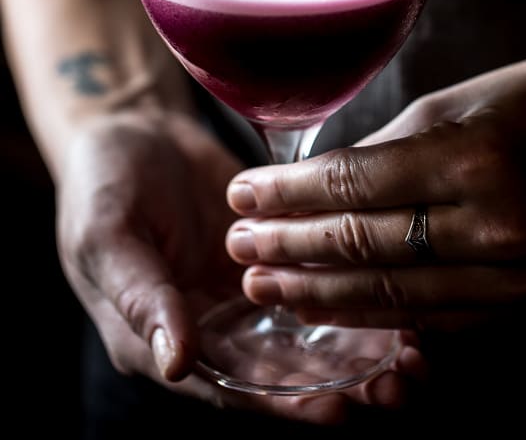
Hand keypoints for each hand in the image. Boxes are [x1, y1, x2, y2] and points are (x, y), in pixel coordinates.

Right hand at [56, 108, 424, 422]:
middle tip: (397, 386)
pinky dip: (357, 298)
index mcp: (161, 340)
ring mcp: (244, 295)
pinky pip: (318, 284)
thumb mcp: (106, 235)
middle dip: (340, 386)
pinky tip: (402, 306)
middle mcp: (210, 329)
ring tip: (415, 358)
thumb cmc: (101, 183)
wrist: (132, 128)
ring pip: (309, 338)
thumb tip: (174, 364)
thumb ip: (139, 297)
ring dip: (360, 354)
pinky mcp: (274, 258)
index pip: (231, 386)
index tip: (338, 406)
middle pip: (281, 375)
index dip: (284, 403)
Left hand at [225, 54, 525, 332]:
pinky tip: (331, 309)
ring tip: (267, 286)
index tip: (241, 196)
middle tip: (239, 248)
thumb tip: (314, 191)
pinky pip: (435, 319)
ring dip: (321, 295)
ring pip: (394, 296)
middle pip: (365, 247)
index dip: (286, 195)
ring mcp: (520, 278)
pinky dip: (376, 315)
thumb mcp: (447, 111)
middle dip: (290, 249)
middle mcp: (500, 228)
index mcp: (475, 161)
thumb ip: (380, 158)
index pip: (353, 187)